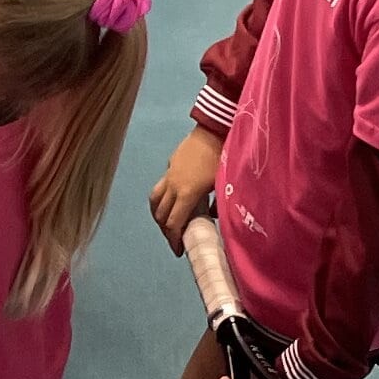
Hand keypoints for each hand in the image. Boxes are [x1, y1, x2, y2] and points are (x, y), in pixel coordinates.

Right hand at [147, 125, 223, 250]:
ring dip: (158, 214)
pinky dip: (164, 197)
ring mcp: (169, 174)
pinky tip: (175, 198)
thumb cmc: (222, 157)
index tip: (179, 250)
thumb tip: (214, 216)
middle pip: (160, 214)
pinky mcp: (171, 164)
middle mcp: (173, 186)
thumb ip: (218, 204)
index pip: (173, 224)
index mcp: (187, 194)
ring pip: (154, 199)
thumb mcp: (223, 184)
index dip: (174, 239)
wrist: (214, 129)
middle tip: (175, 239)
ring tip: (166, 222)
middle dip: (166, 230)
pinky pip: (162, 185)